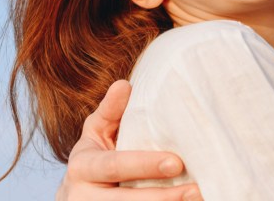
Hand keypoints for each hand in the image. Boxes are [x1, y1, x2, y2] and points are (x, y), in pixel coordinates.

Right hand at [57, 80, 202, 200]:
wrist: (76, 196)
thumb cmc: (95, 158)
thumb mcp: (96, 133)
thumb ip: (110, 112)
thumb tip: (124, 85)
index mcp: (82, 166)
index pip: (114, 166)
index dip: (145, 165)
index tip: (176, 162)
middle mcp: (82, 196)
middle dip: (162, 198)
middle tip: (196, 189)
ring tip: (198, 198)